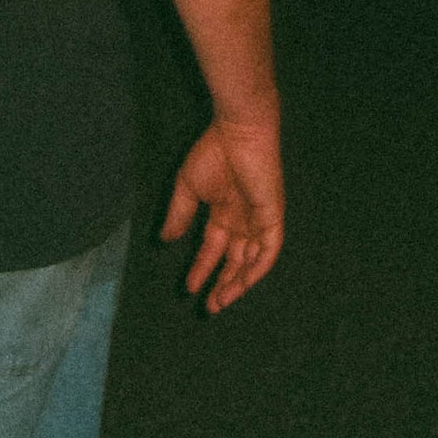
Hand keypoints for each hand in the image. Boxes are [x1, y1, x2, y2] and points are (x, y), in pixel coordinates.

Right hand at [160, 117, 284, 313]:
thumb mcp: (187, 188)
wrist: (237, 131)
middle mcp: (243, 219)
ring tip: (220, 301)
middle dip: (222, 284)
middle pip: (235, 261)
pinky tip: (242, 283)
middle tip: (209, 307)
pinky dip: (258, 267)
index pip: (214, 249)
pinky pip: (269, 249)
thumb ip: (178, 215)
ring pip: (252, 261)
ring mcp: (259, 218)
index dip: (201, 268)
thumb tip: (164, 239)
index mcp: (224, 212)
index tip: (188, 289)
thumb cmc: (213, 152)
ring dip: (238, 283)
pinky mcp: (272, 215)